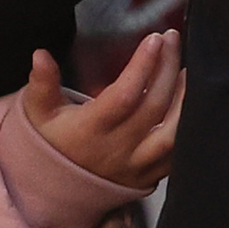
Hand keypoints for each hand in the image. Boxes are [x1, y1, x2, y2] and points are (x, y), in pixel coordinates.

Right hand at [23, 31, 183, 190]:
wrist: (57, 189)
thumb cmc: (50, 142)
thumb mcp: (38, 113)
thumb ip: (41, 83)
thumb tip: (40, 55)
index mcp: (90, 131)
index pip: (124, 96)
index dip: (143, 66)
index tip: (154, 38)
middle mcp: (117, 150)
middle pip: (153, 107)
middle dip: (167, 68)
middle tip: (171, 39)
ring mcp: (136, 166)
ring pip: (173, 134)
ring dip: (186, 100)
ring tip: (189, 71)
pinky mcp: (149, 176)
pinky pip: (177, 154)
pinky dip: (188, 127)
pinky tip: (190, 102)